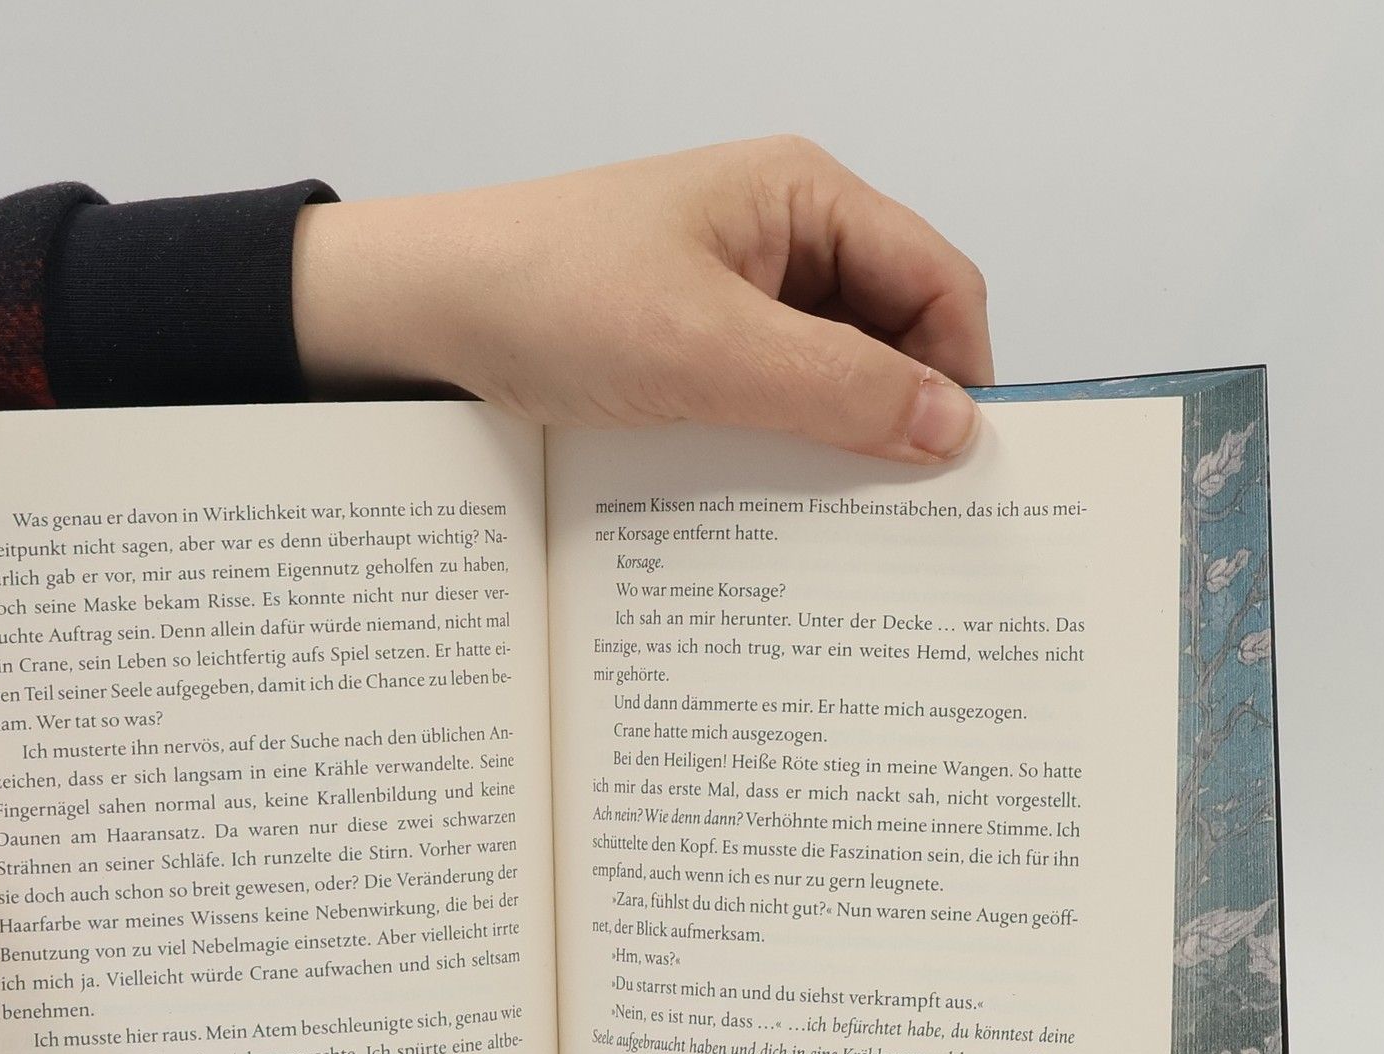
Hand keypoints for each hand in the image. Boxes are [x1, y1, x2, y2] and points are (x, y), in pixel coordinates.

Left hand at [292, 136, 992, 462]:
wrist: (419, 313)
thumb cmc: (546, 293)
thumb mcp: (703, 348)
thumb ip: (833, 386)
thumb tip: (949, 427)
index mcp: (804, 199)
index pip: (938, 283)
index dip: (963, 373)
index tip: (964, 469)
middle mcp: (781, 242)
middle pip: (893, 337)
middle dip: (902, 420)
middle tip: (908, 519)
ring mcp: (735, 300)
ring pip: (828, 382)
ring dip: (836, 447)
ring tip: (837, 524)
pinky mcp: (692, 353)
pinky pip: (768, 407)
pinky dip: (779, 453)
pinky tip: (770, 506)